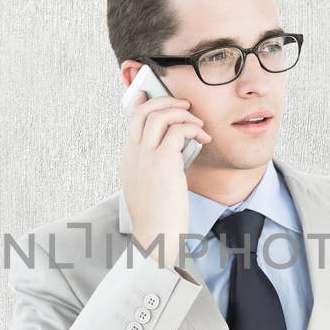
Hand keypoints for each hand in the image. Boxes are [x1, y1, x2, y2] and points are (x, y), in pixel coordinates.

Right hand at [121, 94, 208, 267]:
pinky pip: (177, 131)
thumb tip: (174, 149)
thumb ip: (153, 166)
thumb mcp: (147, 187)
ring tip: (197, 123)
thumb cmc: (157, 216)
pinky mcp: (163, 162)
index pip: (131, 120)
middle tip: (184, 106)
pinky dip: (192, 128)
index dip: (141, 103)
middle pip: (144, 111)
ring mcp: (145, 157)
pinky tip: (202, 137)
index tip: (150, 93)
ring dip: (182, 114)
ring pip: (160, 116)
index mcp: (126, 160)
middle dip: (165, 101)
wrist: (156, 235)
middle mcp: (132, 154)